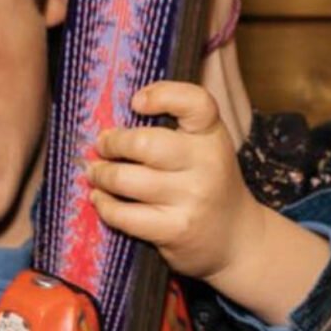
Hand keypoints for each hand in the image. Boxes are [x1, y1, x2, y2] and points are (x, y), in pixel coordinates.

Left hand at [89, 79, 264, 288]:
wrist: (234, 236)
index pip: (195, 102)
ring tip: (96, 173)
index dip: (162, 94)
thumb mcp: (205, 145)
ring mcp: (192, 198)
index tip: (136, 103)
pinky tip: (100, 198)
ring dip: (101, 175)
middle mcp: (207, 163)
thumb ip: (175, 124)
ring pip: (126, 180)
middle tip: (102, 146)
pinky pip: (123, 214)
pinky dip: (104, 205)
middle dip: (112, 143)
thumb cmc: (208, 181)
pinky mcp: (175, 229)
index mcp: (212, 134)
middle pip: (144, 144)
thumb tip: (114, 120)